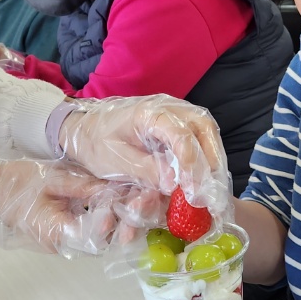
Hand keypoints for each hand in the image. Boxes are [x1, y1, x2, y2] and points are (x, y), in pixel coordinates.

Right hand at [0, 158, 132, 256]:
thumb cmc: (15, 185)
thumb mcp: (50, 177)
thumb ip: (83, 185)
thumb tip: (114, 188)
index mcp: (55, 233)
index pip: (89, 238)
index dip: (107, 223)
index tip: (116, 205)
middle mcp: (66, 244)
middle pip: (106, 241)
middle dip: (128, 221)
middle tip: (144, 198)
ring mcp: (70, 241)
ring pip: (107, 237)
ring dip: (126, 218)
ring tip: (144, 196)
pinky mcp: (73, 234)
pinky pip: (99, 230)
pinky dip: (116, 216)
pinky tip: (130, 197)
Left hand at [57, 95, 232, 222]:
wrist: (85, 128)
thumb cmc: (96, 142)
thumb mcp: (114, 161)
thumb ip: (144, 170)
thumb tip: (174, 184)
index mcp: (149, 113)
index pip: (181, 135)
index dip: (191, 164)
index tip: (193, 190)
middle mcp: (168, 107)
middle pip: (203, 127)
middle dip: (212, 161)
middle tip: (214, 192)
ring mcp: (175, 112)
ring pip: (206, 131)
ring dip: (213, 160)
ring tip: (214, 189)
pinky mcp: (177, 123)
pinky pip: (199, 137)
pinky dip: (205, 158)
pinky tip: (206, 179)